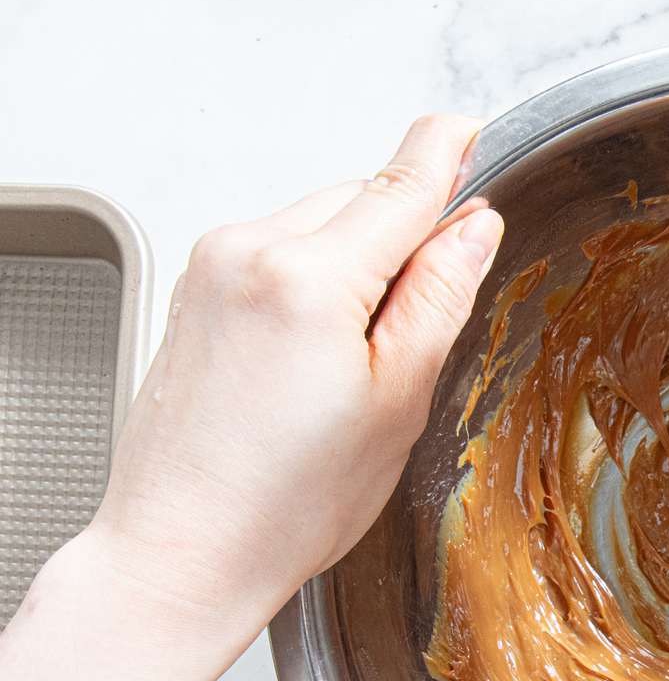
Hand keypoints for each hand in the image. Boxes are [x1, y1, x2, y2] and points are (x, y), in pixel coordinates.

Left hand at [87, 115, 501, 642]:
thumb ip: (439, 297)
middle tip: (423, 325)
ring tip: (361, 360)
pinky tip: (320, 356)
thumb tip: (473, 227)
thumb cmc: (285, 503)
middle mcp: (248, 250)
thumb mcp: (397, 402)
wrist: (183, 550)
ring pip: (320, 223)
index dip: (448, 155)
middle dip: (405, 236)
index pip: (401, 184)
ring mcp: (213, 266)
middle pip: (360, 199)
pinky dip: (316, 278)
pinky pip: (278, 250)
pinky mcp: (197, 289)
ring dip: (360, 260)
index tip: (473, 130)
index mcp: (309, 277)